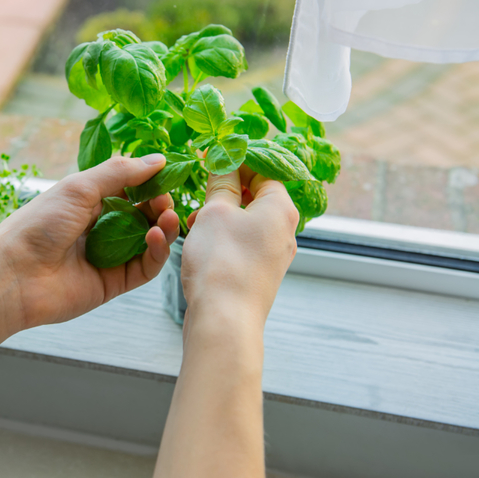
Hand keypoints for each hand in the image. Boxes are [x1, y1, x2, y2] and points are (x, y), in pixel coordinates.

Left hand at [0, 155, 179, 328]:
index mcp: (87, 203)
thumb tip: (157, 160)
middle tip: (166, 199)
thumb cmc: (37, 225)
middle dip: (159, 205)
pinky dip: (157, 252)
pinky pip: (145, 268)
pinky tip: (156, 236)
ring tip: (168, 216)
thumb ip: (119, 172)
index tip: (167, 175)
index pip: (128, 190)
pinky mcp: (113, 284)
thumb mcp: (78, 187)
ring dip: (164, 227)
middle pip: (142, 216)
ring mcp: (108, 257)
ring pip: (148, 242)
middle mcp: (99, 229)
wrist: (13, 275)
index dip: (149, 183)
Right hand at [181, 165, 298, 330]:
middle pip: (256, 195)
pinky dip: (222, 237)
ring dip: (219, 215)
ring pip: (246, 221)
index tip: (210, 157)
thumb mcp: (215, 212)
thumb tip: (223, 161)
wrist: (223, 321)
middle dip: (226, 190)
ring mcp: (273, 255)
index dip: (236, 160)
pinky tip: (200, 243)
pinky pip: (242, 243)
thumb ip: (222, 182)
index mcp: (282, 209)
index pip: (264, 169)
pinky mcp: (259, 274)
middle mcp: (284, 231)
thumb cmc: (222, 262)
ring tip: (194, 221)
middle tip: (200, 190)